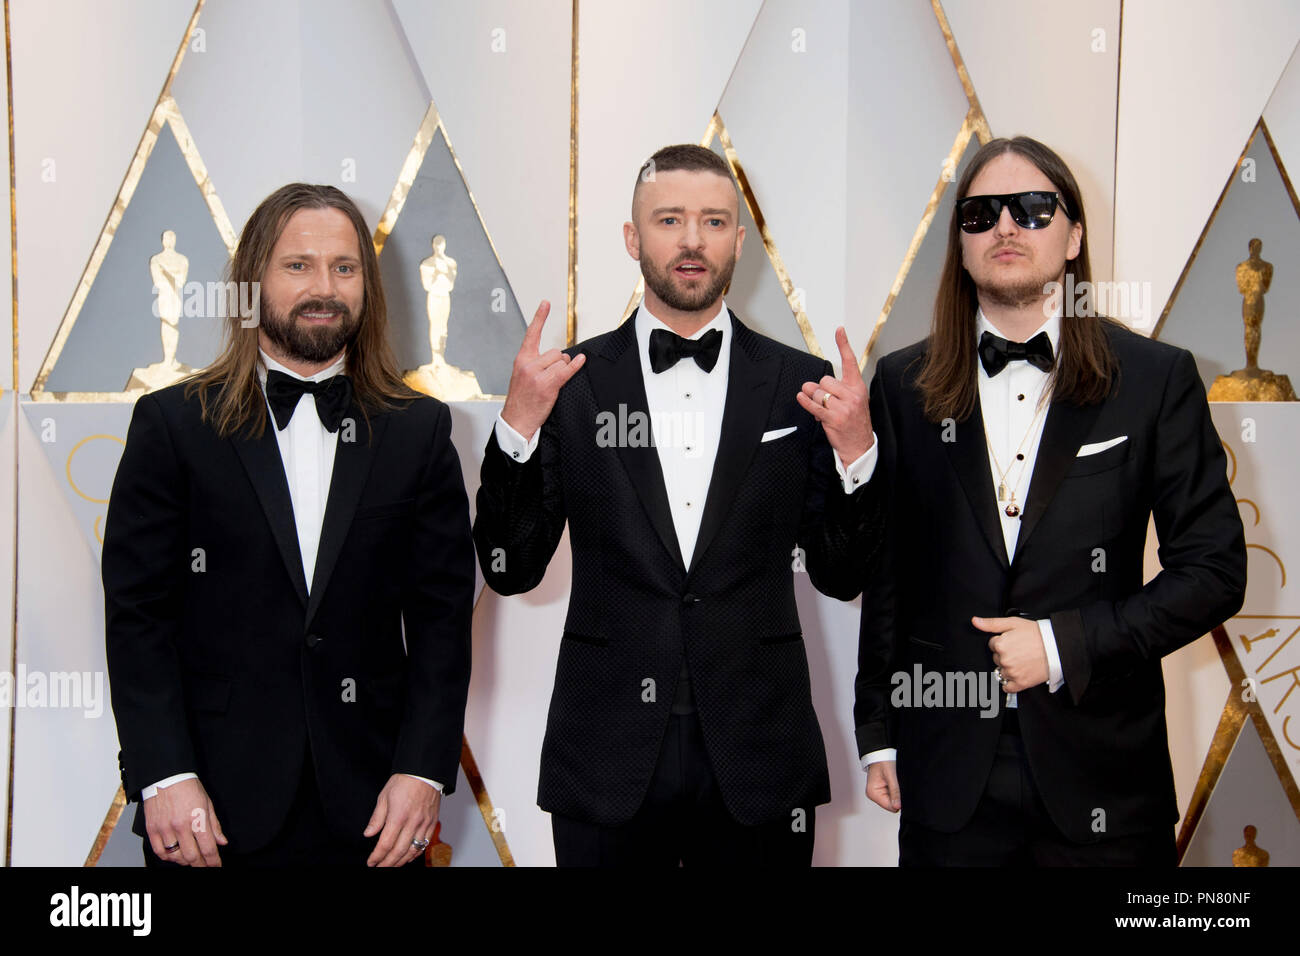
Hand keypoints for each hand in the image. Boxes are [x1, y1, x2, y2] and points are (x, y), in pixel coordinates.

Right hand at [142, 777, 227, 866]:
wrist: (166, 776)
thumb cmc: (188, 786)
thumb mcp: (207, 803)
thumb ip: (215, 825)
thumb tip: (222, 842)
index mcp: (197, 819)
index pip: (208, 848)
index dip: (214, 861)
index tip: (217, 866)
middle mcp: (180, 826)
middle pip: (192, 856)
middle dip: (201, 865)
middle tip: (205, 865)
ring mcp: (165, 829)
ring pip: (175, 857)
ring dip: (185, 861)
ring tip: (191, 859)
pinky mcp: (152, 829)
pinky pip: (159, 851)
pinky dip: (168, 857)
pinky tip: (175, 855)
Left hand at [364, 774, 440, 866]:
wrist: (424, 772)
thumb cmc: (404, 781)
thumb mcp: (384, 797)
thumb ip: (376, 818)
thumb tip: (368, 833)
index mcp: (398, 817)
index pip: (385, 844)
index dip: (377, 856)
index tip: (371, 862)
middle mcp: (412, 823)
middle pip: (398, 851)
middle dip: (387, 863)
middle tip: (379, 867)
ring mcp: (424, 824)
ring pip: (413, 851)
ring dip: (401, 861)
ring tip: (392, 865)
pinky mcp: (432, 823)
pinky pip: (424, 844)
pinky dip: (415, 854)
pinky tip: (408, 857)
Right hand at [500, 300, 585, 440]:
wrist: (515, 421)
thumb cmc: (521, 401)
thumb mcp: (523, 377)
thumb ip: (537, 364)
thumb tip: (562, 357)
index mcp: (521, 360)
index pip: (532, 334)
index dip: (540, 317)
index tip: (546, 303)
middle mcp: (528, 364)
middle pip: (555, 352)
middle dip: (559, 362)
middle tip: (553, 377)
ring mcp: (536, 375)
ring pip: (561, 362)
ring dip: (563, 371)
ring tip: (552, 385)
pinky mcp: (546, 385)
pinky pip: (565, 371)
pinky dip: (575, 366)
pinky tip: (581, 361)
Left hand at [796, 326, 872, 462]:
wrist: (860, 445)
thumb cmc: (855, 422)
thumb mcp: (853, 401)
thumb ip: (837, 389)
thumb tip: (812, 385)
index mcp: (858, 388)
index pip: (850, 362)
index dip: (843, 345)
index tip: (839, 330)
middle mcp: (852, 395)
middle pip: (825, 380)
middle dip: (820, 389)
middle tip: (825, 399)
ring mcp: (843, 408)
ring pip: (818, 393)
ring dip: (814, 399)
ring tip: (821, 407)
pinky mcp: (833, 418)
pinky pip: (814, 406)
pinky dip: (805, 401)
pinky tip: (801, 398)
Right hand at [865, 760, 900, 812]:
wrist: (881, 752)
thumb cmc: (883, 761)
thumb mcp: (891, 776)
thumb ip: (895, 792)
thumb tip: (898, 807)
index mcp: (873, 793)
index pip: (891, 807)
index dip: (898, 800)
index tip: (900, 789)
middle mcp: (874, 795)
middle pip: (893, 805)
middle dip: (898, 796)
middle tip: (897, 783)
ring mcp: (879, 793)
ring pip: (894, 800)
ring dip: (897, 792)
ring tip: (896, 780)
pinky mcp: (883, 791)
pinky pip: (894, 796)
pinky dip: (897, 790)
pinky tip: (895, 781)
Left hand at [974, 616, 1048, 692]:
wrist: (1056, 647)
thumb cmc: (1036, 634)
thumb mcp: (1013, 623)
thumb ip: (991, 623)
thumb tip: (975, 621)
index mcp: (1000, 645)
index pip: (992, 645)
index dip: (1002, 641)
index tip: (1013, 641)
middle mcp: (1004, 660)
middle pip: (996, 658)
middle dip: (1005, 654)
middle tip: (1019, 650)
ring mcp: (1012, 673)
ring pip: (1001, 671)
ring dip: (1008, 667)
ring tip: (1022, 660)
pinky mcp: (1020, 683)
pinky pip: (1007, 687)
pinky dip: (1010, 683)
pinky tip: (1018, 674)